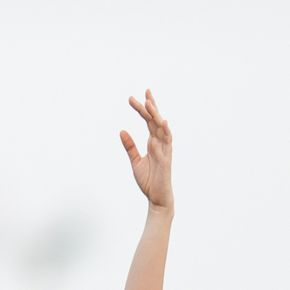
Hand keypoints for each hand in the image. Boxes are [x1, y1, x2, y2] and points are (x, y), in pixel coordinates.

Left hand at [119, 91, 172, 209]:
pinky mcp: (166, 159)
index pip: (149, 121)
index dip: (143, 109)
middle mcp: (160, 143)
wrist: (156, 198)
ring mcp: (164, 150)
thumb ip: (130, 146)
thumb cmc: (149, 181)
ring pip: (161, 128)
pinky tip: (164, 122)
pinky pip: (168, 144)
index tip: (135, 97)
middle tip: (144, 91)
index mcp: (153, 142)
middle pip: (155, 120)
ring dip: (156, 115)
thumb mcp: (135, 161)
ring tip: (149, 102)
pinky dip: (166, 132)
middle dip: (149, 106)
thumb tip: (122, 131)